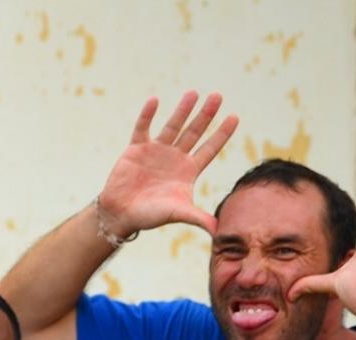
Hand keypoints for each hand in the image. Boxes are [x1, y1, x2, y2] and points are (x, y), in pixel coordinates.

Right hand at [97, 91, 239, 235]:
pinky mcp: (136, 148)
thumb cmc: (150, 216)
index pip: (209, 149)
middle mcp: (175, 158)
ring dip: (183, 110)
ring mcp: (156, 151)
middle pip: (194, 132)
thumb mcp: (177, 213)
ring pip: (173, 126)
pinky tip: (155, 100)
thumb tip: (219, 230)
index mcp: (188, 171)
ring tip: (194, 93)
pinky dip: (148, 115)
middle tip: (218, 96)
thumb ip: (198, 218)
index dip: (222, 134)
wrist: (120, 213)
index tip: (235, 117)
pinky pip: (143, 127)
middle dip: (206, 115)